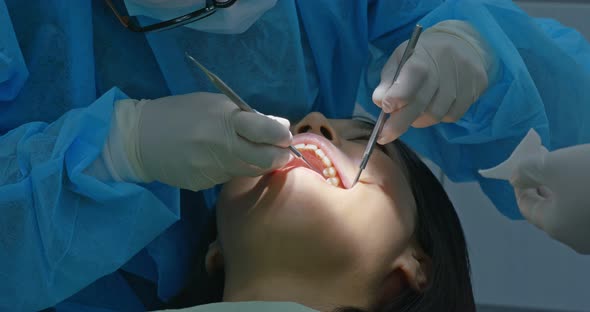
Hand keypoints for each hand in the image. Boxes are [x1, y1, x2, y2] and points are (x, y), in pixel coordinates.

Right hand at [112, 92, 292, 190]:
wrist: (139, 138)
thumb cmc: (180, 113)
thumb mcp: (214, 104)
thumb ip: (249, 116)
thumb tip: (281, 125)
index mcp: (223, 120)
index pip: (264, 130)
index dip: (280, 135)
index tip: (286, 135)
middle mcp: (220, 147)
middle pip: (264, 159)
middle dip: (279, 156)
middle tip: (282, 151)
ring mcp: (212, 170)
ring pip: (250, 171)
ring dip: (259, 163)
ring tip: (254, 151)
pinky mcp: (204, 184)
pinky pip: (229, 177)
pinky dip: (234, 168)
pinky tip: (223, 158)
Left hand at [372, 20, 490, 143]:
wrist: (462, 42)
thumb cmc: (423, 55)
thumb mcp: (400, 60)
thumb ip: (388, 81)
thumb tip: (379, 102)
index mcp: (423, 55)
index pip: (413, 75)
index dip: (398, 96)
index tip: (386, 109)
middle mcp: (446, 66)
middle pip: (422, 102)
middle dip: (400, 123)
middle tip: (385, 134)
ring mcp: (464, 78)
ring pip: (437, 114)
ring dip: (419, 120)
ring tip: (413, 113)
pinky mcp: (477, 87)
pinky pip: (453, 115)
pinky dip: (439, 117)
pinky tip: (434, 107)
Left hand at [511, 144, 589, 253]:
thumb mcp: (551, 164)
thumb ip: (525, 171)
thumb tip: (516, 179)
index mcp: (555, 227)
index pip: (526, 208)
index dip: (520, 185)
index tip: (521, 166)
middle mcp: (575, 239)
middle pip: (549, 211)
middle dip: (542, 184)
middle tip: (542, 161)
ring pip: (571, 212)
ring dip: (562, 189)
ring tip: (564, 166)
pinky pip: (588, 213)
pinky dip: (582, 196)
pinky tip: (585, 177)